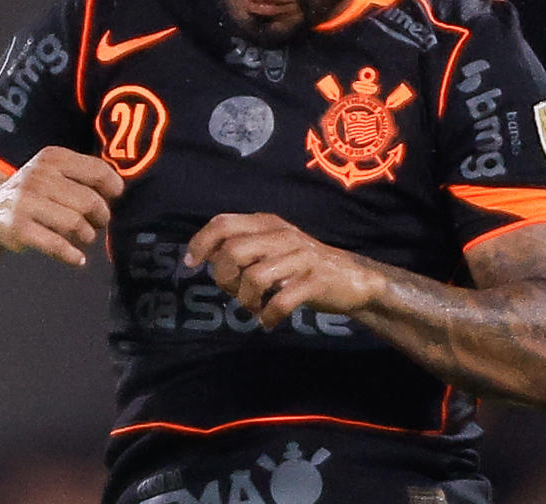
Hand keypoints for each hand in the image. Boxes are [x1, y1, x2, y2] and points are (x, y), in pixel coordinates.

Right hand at [0, 146, 124, 267]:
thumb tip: (120, 187)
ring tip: (84, 237)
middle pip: (90, 201)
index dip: (112, 187)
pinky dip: (71, 255)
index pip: (96, 170)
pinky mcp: (18, 227)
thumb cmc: (32, 193)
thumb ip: (82, 175)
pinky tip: (77, 258)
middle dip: (101, 217)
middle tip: (98, 223)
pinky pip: (56, 244)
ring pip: (76, 224)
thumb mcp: (52, 172)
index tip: (115, 197)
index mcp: (52, 158)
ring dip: (87, 236)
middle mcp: (38, 176)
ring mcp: (26, 201)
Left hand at [186, 212, 387, 328]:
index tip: (191, 263)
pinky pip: (281, 300)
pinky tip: (269, 321)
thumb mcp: (272, 247)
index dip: (201, 242)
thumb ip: (243, 248)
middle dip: (225, 277)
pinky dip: (269, 315)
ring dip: (246, 300)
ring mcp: (300, 257)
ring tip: (253, 309)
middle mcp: (282, 235)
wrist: (354, 279)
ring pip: (254, 277)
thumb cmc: (302, 265)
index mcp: (267, 223)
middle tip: (233, 293)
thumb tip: (206, 259)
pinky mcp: (316, 281)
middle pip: (233, 251)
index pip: (223, 223)